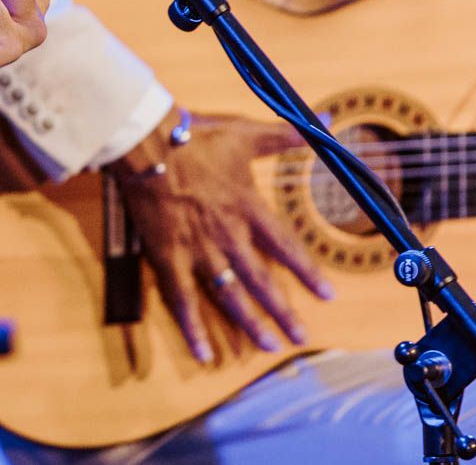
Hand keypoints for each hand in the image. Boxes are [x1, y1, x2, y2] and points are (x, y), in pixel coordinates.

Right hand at [114, 110, 333, 362]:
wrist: (147, 142)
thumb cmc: (196, 136)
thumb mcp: (245, 133)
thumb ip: (287, 135)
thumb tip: (328, 122)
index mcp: (249, 208)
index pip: (287, 248)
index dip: (308, 273)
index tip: (326, 295)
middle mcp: (228, 236)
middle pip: (261, 282)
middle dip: (283, 311)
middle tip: (300, 335)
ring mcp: (197, 251)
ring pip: (229, 297)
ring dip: (250, 323)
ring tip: (267, 345)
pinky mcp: (168, 257)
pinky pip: (181, 300)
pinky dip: (192, 329)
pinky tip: (203, 353)